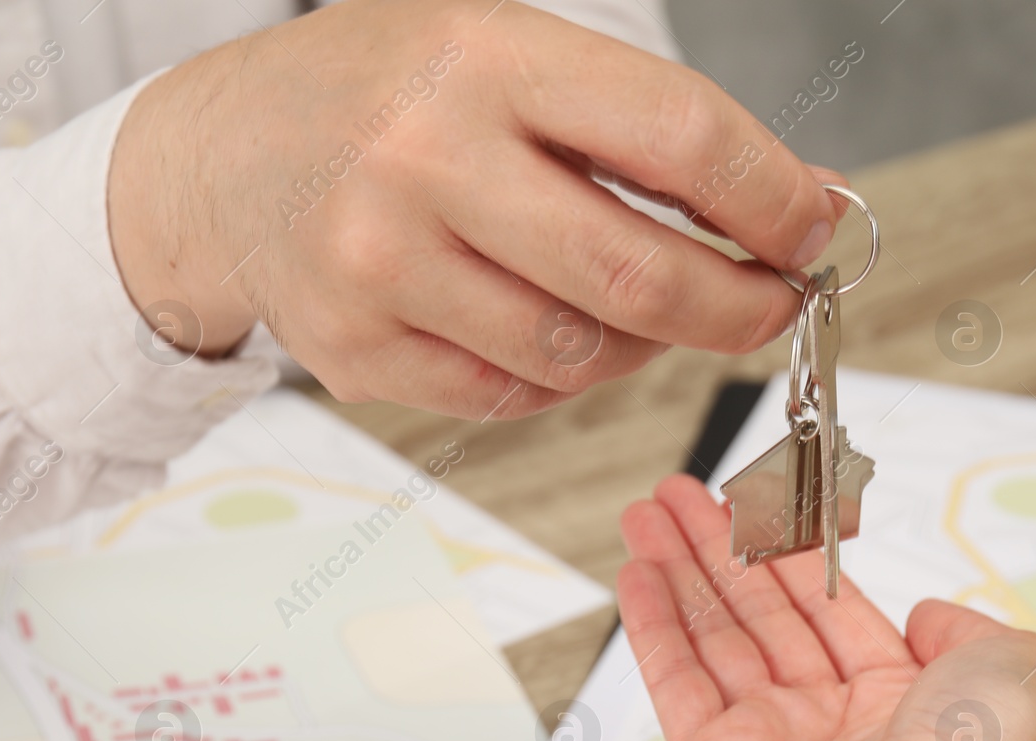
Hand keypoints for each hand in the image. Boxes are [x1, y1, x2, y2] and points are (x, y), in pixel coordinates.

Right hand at [108, 0, 845, 418]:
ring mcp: (380, 270)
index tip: (812, 227)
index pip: (676, 137)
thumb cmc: (382, 94)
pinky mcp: (356, 353)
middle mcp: (424, 164)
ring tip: (646, 310)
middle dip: (734, 306)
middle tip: (767, 305)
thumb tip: (792, 198)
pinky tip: (556, 330)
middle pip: (633, 273)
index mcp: (482, 60)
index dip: (771, 197)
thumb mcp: (501, 47)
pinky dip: (559, 377)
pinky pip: (507, 398)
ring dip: (643, 346)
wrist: (223, 157)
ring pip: (574, 356)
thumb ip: (636, 119)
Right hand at [616, 474, 1035, 740]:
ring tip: (645, 518)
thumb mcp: (1015, 661)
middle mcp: (828, 724)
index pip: (823, 609)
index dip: (782, 552)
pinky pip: (674, 683)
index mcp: (896, 701)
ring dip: (673, 574)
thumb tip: (930, 615)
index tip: (753, 507)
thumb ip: (967, 626)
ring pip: (709, 640)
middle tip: (678, 502)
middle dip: (713, 551)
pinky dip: (651, 627)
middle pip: (755, 616)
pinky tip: (638, 576)